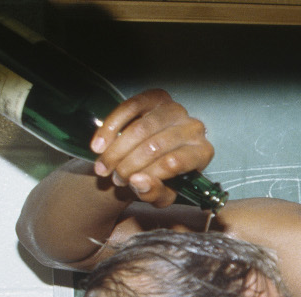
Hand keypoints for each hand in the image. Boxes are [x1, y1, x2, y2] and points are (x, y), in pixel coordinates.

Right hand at [89, 89, 214, 207]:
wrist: (149, 157)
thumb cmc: (160, 177)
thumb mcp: (160, 195)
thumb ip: (154, 193)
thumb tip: (139, 182)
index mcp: (201, 153)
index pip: (174, 162)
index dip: (148, 174)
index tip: (128, 183)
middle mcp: (193, 129)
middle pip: (155, 146)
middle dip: (128, 165)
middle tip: (113, 177)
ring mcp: (176, 110)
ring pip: (141, 128)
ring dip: (116, 149)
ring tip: (103, 165)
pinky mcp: (157, 97)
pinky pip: (131, 107)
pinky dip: (111, 127)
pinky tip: (99, 144)